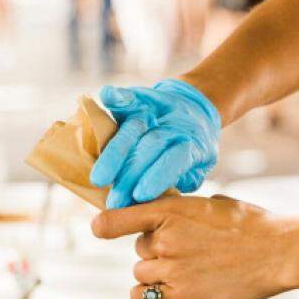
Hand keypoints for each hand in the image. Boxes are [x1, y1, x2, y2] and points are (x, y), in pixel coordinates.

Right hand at [90, 79, 220, 208]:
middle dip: (130, 175)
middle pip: (148, 148)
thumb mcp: (199, 166)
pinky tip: (107, 96)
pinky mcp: (138, 100)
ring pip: (132, 130)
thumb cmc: (189, 149)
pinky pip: (127, 98)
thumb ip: (187, 179)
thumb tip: (167, 196)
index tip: (140, 195)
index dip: (158, 175)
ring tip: (99, 179)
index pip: (175, 159)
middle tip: (114, 202)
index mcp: (191, 145)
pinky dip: (117, 96)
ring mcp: (153, 113)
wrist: (193, 110)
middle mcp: (170, 127)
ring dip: (114, 154)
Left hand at [91, 195, 296, 298]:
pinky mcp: (180, 297)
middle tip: (186, 251)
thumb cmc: (250, 224)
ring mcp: (171, 270)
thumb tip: (161, 221)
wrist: (278, 252)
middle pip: (139, 248)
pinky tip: (169, 291)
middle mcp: (165, 240)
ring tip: (187, 271)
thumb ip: (180, 212)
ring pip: (140, 273)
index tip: (99, 229)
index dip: (104, 225)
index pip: (117, 219)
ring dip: (156, 273)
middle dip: (155, 250)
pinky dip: (150, 296)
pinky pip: (143, 298)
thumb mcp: (210, 204)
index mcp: (170, 211)